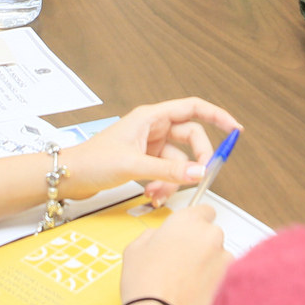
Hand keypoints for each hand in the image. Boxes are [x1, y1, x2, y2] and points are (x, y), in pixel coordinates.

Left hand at [62, 98, 241, 204]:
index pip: (193, 108)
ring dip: (174, 180)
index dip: (217, 116)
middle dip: (196, 160)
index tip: (235, 129)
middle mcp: (152, 128)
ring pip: (178, 161)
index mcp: (151, 117)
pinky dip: (164, 186)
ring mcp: (149, 145)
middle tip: (200, 177)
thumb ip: (169, 171)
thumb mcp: (134, 165)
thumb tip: (199, 173)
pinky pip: (166, 172)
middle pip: (190, 138)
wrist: (69, 177)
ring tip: (160, 194)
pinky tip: (153, 196)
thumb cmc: (92, 161)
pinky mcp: (143, 162)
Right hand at [119, 203, 230, 304]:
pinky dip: (214, 279)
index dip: (194, 222)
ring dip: (207, 262)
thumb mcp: (134, 250)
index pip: (203, 210)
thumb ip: (152, 235)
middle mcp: (209, 234)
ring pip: (218, 254)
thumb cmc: (146, 285)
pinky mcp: (230, 279)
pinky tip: (196, 291)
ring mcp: (223, 256)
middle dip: (199, 243)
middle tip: (180, 260)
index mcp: (186, 221)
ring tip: (186, 281)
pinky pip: (223, 273)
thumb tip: (158, 237)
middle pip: (210, 232)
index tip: (187, 232)